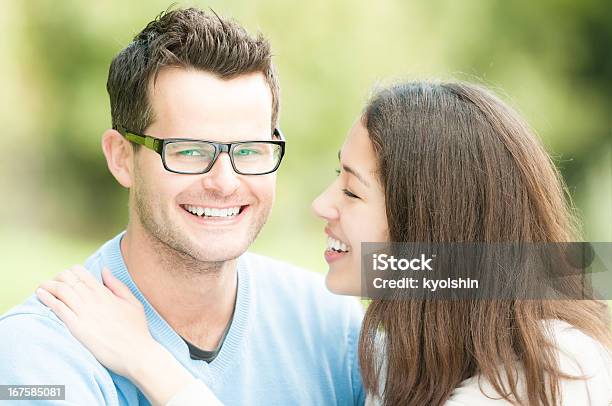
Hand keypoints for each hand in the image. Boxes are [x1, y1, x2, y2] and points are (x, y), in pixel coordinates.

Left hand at [36, 266, 157, 378]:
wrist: (136, 353)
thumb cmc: (136, 330)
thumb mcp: (132, 303)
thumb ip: (117, 285)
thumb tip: (104, 270)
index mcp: (105, 293)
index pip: (81, 272)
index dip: (69, 272)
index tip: (65, 279)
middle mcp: (93, 299)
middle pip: (68, 278)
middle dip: (57, 278)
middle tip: (52, 285)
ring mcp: (85, 313)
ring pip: (61, 290)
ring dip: (48, 286)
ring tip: (41, 288)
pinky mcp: (77, 328)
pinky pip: (58, 308)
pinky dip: (47, 299)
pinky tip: (40, 295)